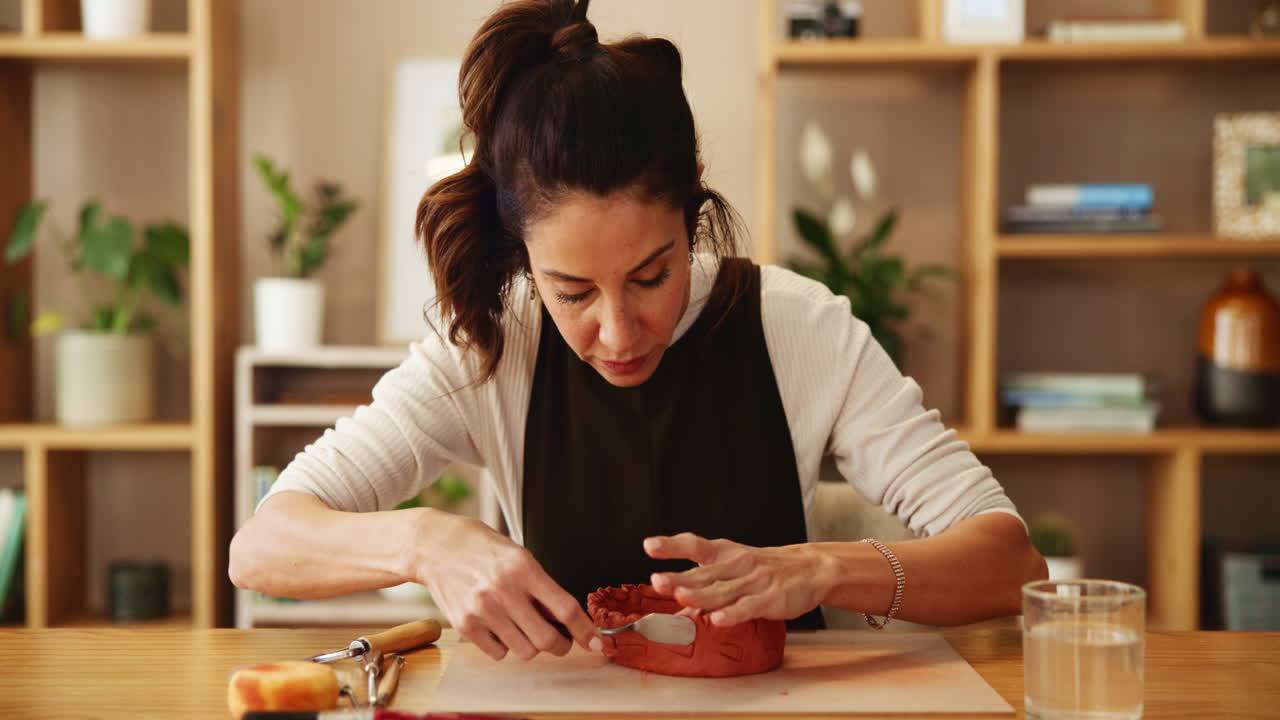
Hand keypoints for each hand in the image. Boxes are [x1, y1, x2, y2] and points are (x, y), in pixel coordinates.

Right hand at [410, 510, 596, 660]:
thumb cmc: (481, 547)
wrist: (434, 546)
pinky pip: (499, 653)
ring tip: (525, 628)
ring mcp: (482, 609)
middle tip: (559, 640)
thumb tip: (566, 620)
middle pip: (547, 638)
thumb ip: (541, 585)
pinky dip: (506, 646)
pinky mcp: (465, 625)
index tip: (596, 643)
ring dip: (532, 646)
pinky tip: (501, 627)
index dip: (585, 630)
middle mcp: (503, 590)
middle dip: (560, 645)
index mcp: (523, 567)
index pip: (565, 608)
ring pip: (524, 651)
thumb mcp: (518, 555)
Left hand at [644, 532, 832, 626]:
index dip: (671, 545)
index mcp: (724, 553)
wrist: (811, 568)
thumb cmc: (764, 569)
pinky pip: (748, 607)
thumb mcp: (733, 569)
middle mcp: (737, 564)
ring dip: (700, 595)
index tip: (649, 546)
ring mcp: (754, 581)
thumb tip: (677, 611)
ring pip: (722, 590)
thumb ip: (706, 588)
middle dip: (679, 577)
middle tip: (657, 581)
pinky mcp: (770, 598)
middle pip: (703, 572)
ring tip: (680, 598)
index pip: (694, 545)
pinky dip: (732, 614)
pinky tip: (716, 620)